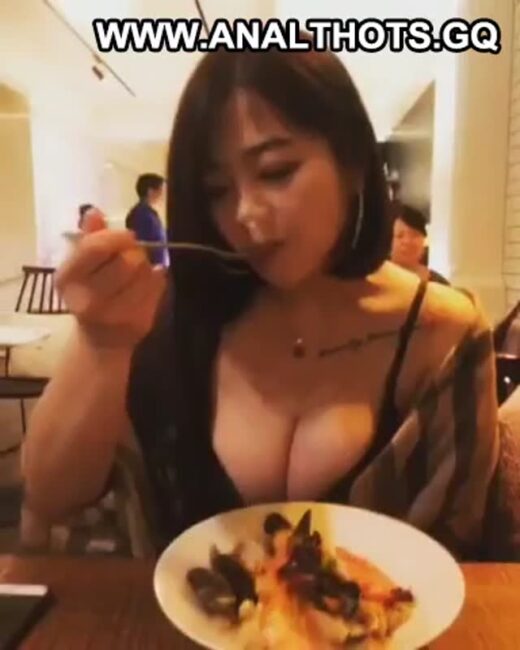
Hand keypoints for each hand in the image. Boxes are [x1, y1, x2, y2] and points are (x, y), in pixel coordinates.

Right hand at [56, 214, 165, 348]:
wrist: (99, 339)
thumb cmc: (90, 292)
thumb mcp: (81, 265)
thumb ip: (88, 237)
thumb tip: (94, 212)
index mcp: (67, 278)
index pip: (96, 247)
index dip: (117, 236)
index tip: (127, 236)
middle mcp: (87, 299)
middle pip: (128, 260)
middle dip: (135, 252)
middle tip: (132, 256)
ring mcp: (114, 315)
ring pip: (146, 273)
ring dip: (147, 267)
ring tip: (138, 272)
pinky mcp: (138, 323)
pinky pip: (158, 288)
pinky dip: (157, 280)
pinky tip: (147, 284)